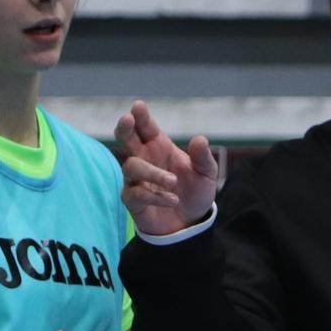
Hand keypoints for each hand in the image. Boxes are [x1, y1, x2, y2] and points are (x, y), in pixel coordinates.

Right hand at [116, 100, 217, 235]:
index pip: (146, 128)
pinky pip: (135, 193)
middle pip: (126, 140)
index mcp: (159, 147)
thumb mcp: (206, 174)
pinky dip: (154, 196)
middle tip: (126, 120)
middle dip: (124, 129)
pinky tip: (172, 199)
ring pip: (130, 167)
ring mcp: (136, 180)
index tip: (138, 106)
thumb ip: (203, 157)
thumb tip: (200, 139)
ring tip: (173, 182)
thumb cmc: (195, 192)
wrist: (191, 224)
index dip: (141, 117)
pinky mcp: (133, 201)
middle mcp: (144, 159)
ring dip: (152, 173)